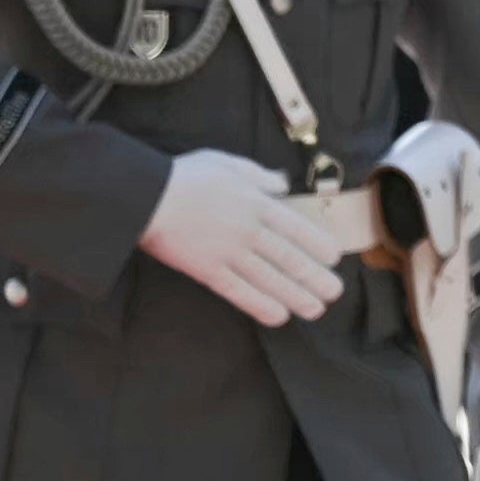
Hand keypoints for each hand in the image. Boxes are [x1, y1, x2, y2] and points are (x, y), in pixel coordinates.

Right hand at [138, 147, 346, 326]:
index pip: (296, 227)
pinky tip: (278, 317)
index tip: (335, 259)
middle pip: (289, 257)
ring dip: (295, 296)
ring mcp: (228, 252)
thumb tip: (281, 183)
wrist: (145, 195)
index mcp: (257, 202)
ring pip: (269, 278)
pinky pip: (238, 291)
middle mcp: (248, 230)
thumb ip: (259, 176)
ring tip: (316, 310)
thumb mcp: (229, 164)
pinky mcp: (206, 270)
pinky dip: (260, 305)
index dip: (318, 245)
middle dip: (314, 277)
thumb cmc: (185, 177)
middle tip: (334, 292)